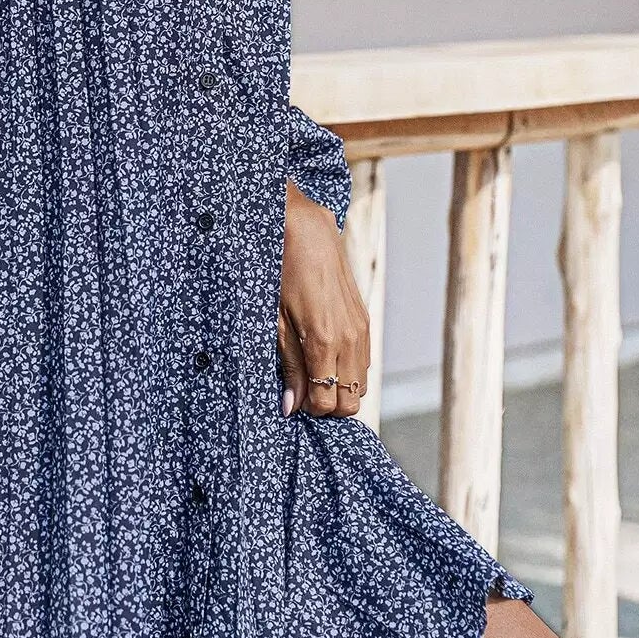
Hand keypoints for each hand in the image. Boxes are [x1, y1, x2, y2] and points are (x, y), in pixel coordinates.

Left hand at [278, 180, 369, 417]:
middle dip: (327, 404)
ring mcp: (361, 329)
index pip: (328, 401)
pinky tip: (325, 358)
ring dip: (339, 388)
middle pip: (350, 400)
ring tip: (311, 374)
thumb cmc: (279, 273)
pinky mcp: (364, 318)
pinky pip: (364, 362)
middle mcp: (349, 339)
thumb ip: (288, 365)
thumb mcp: (274, 321)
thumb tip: (292, 406)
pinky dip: (348, 371)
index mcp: (324, 342)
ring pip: (361, 384)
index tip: (293, 400)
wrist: (303, 229)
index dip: (309, 409)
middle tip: (301, 390)